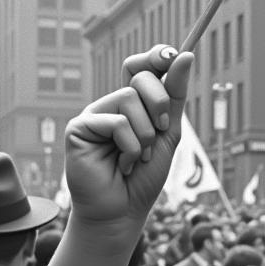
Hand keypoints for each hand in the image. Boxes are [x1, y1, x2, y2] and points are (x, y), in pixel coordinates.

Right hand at [64, 44, 194, 232]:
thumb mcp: (168, 134)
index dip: (157, 57)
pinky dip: (129, 147)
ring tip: (137, 157)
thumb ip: (175, 96)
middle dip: (160, 107)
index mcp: (132, 104)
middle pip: (140, 79)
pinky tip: (121, 165)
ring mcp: (94, 115)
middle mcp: (111, 105)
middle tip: (159, 133)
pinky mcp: (79, 128)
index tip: (173, 56)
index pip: (142, 67)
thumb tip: (185, 54)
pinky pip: (115, 122)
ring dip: (145, 136)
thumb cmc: (144, 176)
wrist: (123, 211)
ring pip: (129, 100)